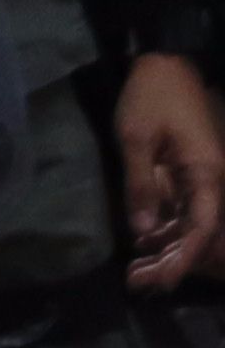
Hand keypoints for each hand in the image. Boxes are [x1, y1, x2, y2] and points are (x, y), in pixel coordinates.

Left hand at [124, 49, 218, 285]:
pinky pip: (186, 215)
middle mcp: (213, 185)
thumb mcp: (136, 138)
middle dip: (174, 264)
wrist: (168, 66)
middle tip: (137, 281)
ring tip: (135, 273)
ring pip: (194, 230)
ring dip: (169, 252)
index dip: (185, 259)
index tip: (162, 281)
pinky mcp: (193, 180)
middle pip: (202, 237)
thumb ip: (140, 185)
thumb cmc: (151, 97)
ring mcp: (205, 183)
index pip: (202, 229)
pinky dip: (167, 233)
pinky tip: (143, 245)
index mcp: (206, 176)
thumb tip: (143, 232)